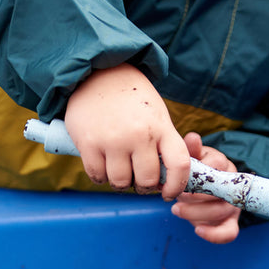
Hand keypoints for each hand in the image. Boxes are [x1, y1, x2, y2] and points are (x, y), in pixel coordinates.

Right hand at [64, 63, 190, 199]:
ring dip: (121, 184)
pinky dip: (101, 178)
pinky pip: (97, 176)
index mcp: (162, 128)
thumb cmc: (135, 103)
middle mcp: (140, 135)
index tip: (169, 194)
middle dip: (144, 187)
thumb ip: (164, 147)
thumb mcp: (158, 117)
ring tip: (121, 173)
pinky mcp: (88, 142)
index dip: (177, 186)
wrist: (99, 73)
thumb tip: (167, 182)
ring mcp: (113, 139)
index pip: (179, 165)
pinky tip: (104, 168)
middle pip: (147, 180)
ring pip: (120, 182)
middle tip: (140, 182)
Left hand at [171, 133, 240, 243]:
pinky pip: (229, 233)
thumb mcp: (192, 158)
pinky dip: (214, 234)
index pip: (217, 164)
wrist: (202, 187)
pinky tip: (198, 230)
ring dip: (196, 213)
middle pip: (219, 190)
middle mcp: (232, 185)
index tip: (178, 176)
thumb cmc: (195, 170)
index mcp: (224, 165)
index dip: (197, 171)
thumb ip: (191, 150)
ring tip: (176, 210)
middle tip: (174, 197)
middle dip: (193, 196)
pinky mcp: (231, 222)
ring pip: (221, 211)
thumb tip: (192, 138)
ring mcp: (233, 205)